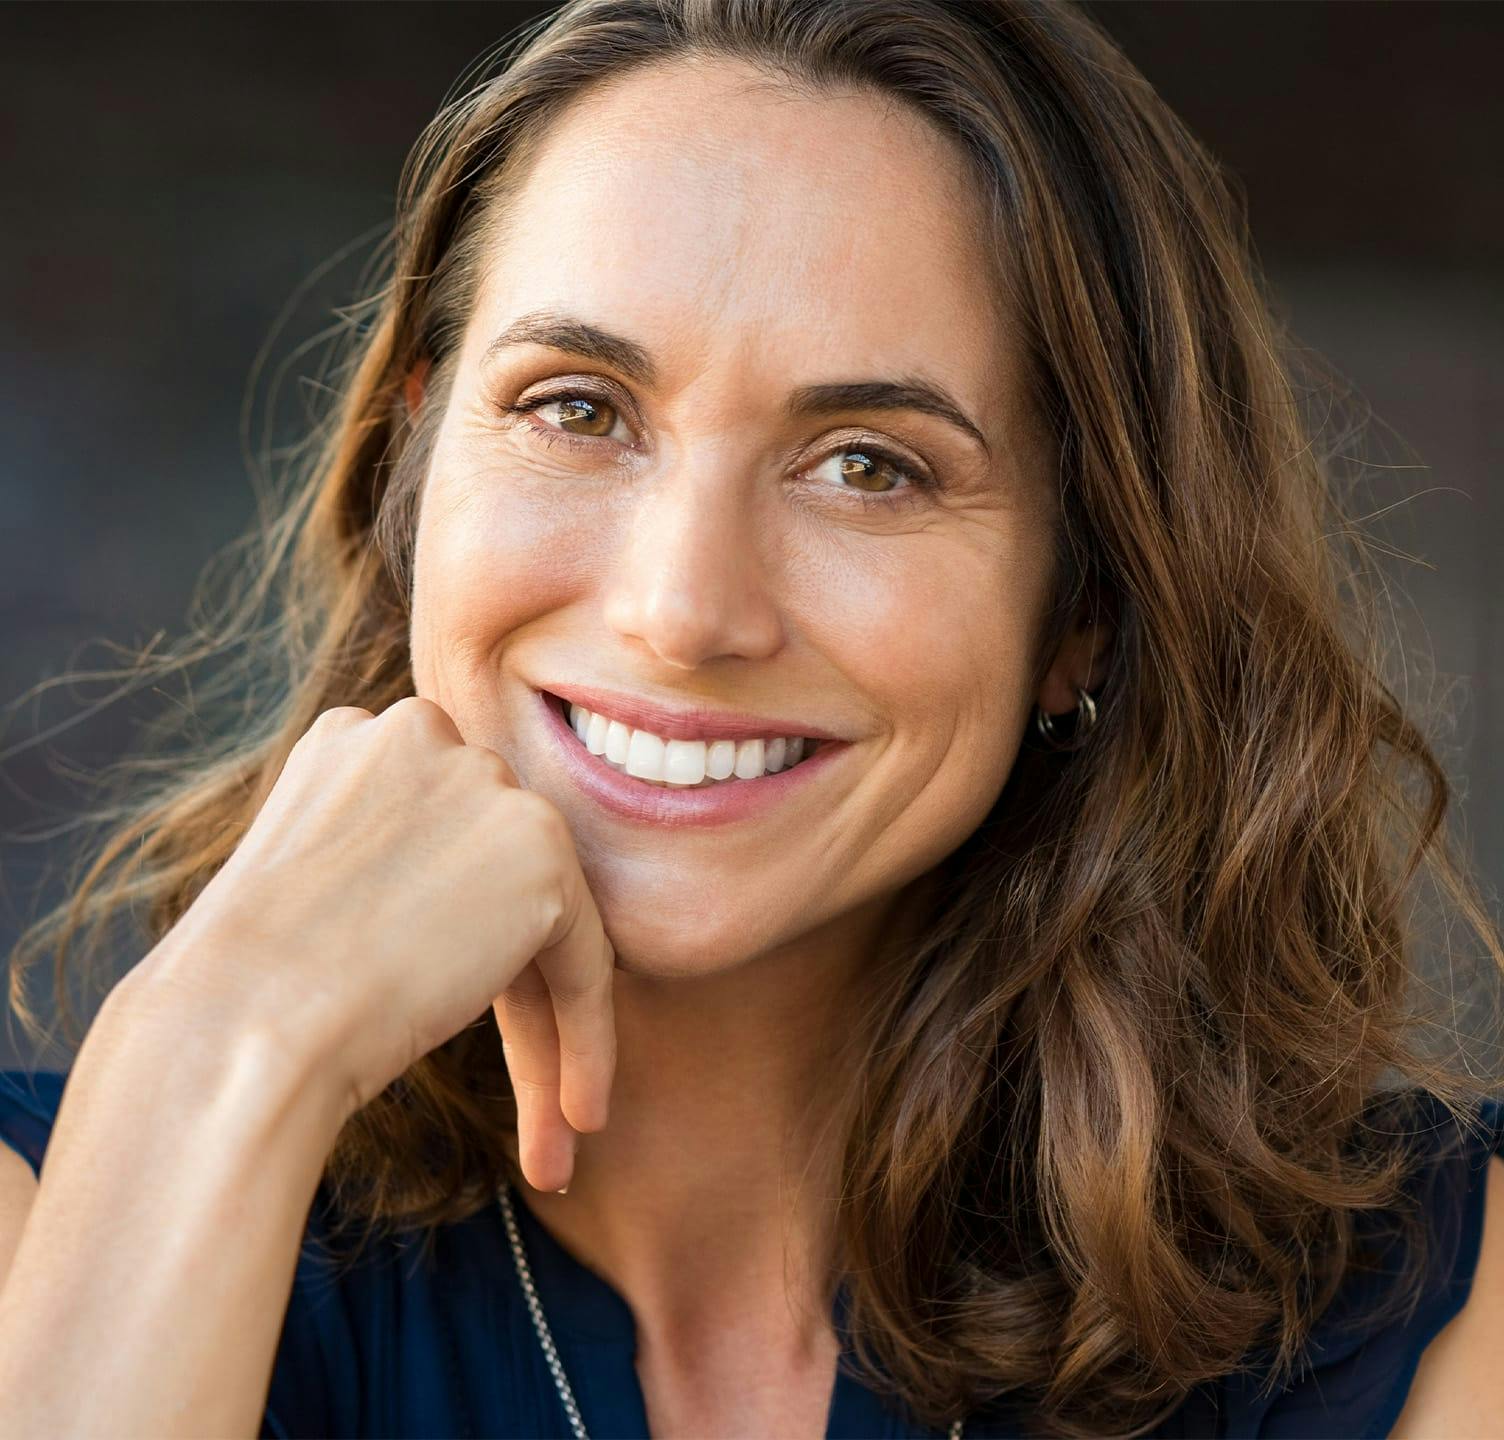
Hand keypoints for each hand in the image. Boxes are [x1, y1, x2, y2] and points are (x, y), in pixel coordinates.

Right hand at [127, 695, 614, 1193]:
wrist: (240, 1022)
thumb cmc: (244, 987)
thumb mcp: (309, 886)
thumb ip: (389, 863)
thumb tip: (452, 903)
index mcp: (359, 738)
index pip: (439, 843)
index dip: (449, 938)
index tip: (440, 1011)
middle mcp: (427, 735)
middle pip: (492, 880)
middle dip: (506, 986)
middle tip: (524, 1091)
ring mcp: (487, 785)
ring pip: (544, 922)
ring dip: (549, 1030)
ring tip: (557, 1124)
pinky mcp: (540, 851)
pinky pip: (586, 960)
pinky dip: (589, 1040)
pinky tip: (580, 1117)